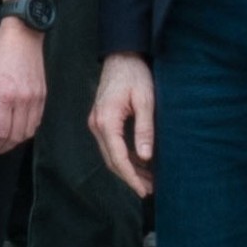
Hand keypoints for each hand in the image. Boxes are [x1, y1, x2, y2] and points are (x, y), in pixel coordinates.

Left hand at [0, 14, 48, 157]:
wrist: (23, 36)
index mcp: (5, 96)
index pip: (1, 132)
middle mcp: (23, 100)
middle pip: (16, 136)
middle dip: (4, 147)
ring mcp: (36, 98)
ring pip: (28, 131)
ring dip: (16, 141)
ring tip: (5, 141)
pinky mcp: (44, 95)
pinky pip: (37, 121)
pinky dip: (27, 130)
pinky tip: (18, 128)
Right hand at [91, 55, 158, 200]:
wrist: (121, 55)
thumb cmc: (135, 75)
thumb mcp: (145, 100)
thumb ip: (144, 129)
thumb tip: (145, 157)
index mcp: (106, 120)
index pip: (118, 157)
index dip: (131, 176)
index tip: (143, 190)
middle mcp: (96, 124)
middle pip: (112, 160)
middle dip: (130, 177)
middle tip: (149, 190)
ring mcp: (97, 123)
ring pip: (111, 154)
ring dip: (128, 169)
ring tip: (148, 181)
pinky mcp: (101, 120)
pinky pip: (111, 145)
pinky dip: (125, 157)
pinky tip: (140, 163)